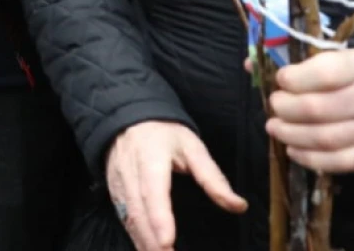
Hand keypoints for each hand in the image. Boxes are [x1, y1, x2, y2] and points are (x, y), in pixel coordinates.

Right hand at [105, 121, 246, 250]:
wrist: (128, 116)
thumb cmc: (164, 132)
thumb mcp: (193, 147)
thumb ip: (213, 177)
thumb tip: (238, 206)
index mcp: (150, 159)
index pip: (153, 192)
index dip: (160, 218)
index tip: (168, 241)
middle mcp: (130, 173)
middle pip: (138, 211)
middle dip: (151, 240)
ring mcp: (119, 183)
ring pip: (128, 217)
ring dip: (142, 241)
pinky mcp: (114, 190)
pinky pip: (123, 217)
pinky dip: (134, 236)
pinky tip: (146, 249)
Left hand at [267, 48, 353, 172]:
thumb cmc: (352, 76)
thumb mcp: (331, 57)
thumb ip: (293, 61)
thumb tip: (249, 66)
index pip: (324, 74)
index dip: (294, 79)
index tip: (280, 80)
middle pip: (317, 109)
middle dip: (285, 109)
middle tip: (274, 105)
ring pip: (323, 138)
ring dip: (290, 135)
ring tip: (274, 127)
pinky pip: (337, 162)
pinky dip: (308, 158)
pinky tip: (292, 149)